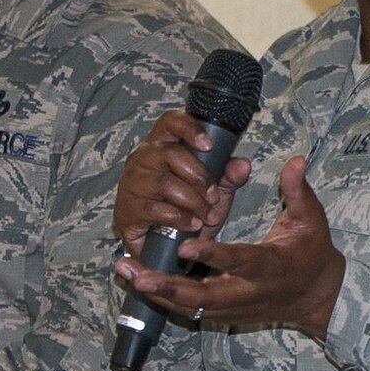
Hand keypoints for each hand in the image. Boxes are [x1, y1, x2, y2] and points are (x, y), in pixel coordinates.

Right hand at [113, 109, 253, 256]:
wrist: (165, 249)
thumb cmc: (185, 211)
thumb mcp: (213, 192)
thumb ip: (228, 177)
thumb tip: (242, 165)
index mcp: (161, 146)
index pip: (169, 122)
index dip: (189, 128)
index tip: (209, 146)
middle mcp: (141, 159)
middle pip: (169, 153)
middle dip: (199, 176)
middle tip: (213, 197)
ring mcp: (131, 184)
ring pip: (164, 183)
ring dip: (192, 201)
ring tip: (205, 215)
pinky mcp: (126, 209)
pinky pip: (154, 209)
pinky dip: (178, 218)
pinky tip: (190, 225)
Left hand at [115, 155, 345, 340]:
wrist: (317, 297)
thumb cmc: (313, 253)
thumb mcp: (311, 221)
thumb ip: (298, 191)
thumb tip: (296, 159)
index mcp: (269, 267)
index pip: (238, 261)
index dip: (212, 256)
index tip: (183, 246)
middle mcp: (247, 292)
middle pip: (203, 297)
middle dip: (169, 287)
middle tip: (138, 275)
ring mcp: (233, 309)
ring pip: (190, 308)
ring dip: (157, 293)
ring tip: (127, 271)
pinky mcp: (223, 316)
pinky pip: (189, 311)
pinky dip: (163, 299)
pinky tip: (137, 281)